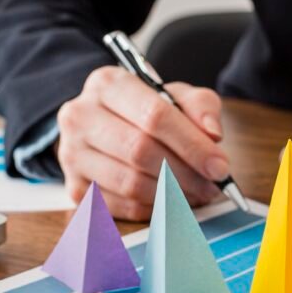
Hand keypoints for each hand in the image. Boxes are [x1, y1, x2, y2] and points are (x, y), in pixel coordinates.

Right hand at [56, 67, 226, 219]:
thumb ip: (200, 106)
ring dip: (172, 194)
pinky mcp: (75, 187)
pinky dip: (153, 208)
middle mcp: (80, 116)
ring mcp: (72, 153)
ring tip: (198, 193)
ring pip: (130, 182)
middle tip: (213, 185)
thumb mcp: (175, 96)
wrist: (105, 125)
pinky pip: (121, 205)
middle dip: (185, 173)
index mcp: (107, 84)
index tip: (220, 166)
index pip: (154, 116)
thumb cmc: (145, 110)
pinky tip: (173, 201)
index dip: (192, 145)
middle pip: (140, 151)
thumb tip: (213, 135)